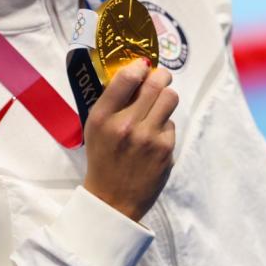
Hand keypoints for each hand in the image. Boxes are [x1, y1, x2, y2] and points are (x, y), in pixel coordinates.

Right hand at [82, 59, 177, 221]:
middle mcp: (126, 125)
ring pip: (170, 98)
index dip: (139, 66)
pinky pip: (171, 124)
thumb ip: (112, 101)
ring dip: (165, 97)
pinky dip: (164, 126)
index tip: (142, 66)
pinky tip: (153, 137)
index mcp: (102, 117)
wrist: (112, 199)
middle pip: (156, 83)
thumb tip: (136, 73)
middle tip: (160, 76)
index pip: (127, 77)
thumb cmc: (102, 158)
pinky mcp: (166, 151)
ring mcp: (148, 138)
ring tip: (158, 104)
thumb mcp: (94, 127)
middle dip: (161, 75)